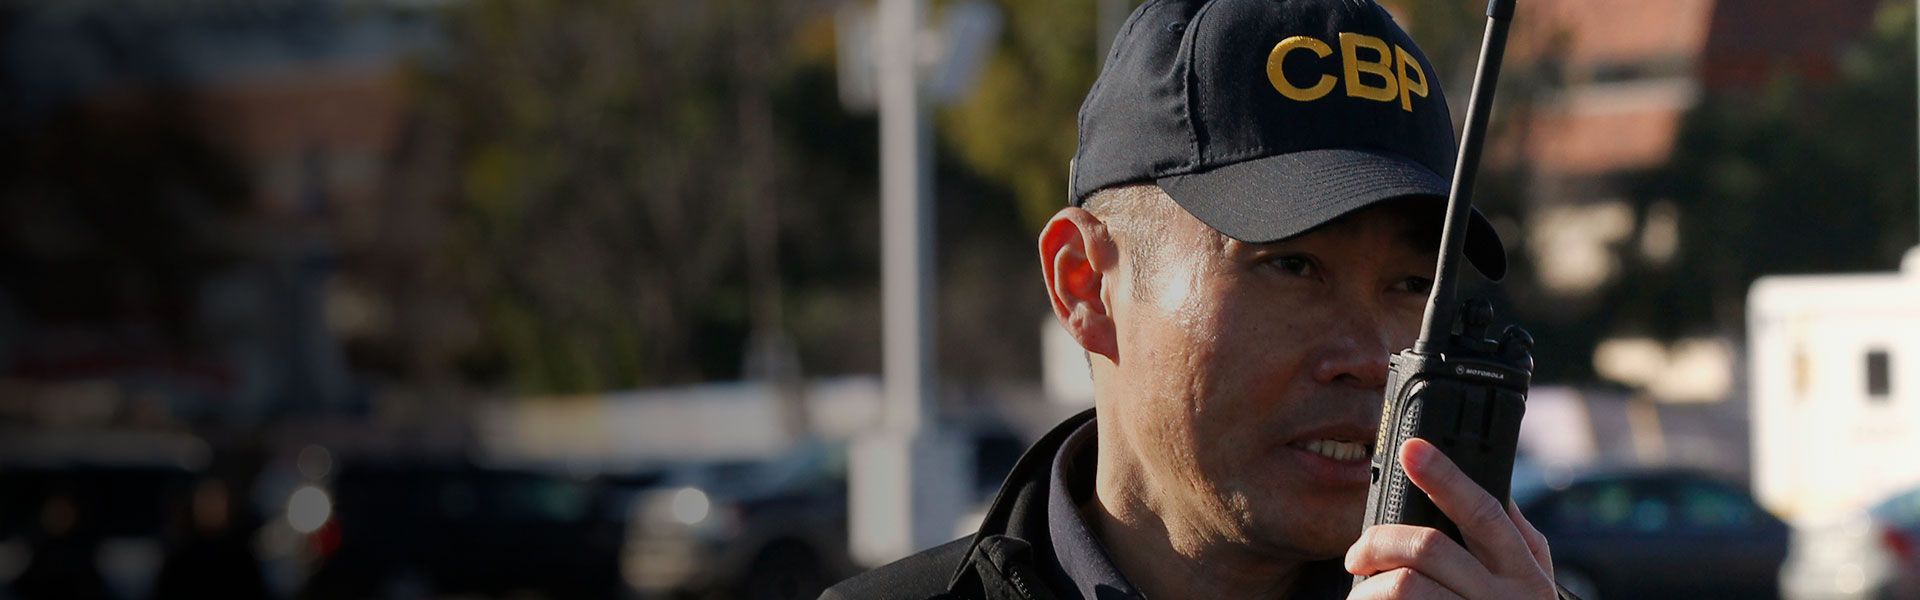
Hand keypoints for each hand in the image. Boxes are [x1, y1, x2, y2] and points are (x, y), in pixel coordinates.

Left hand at [1344, 438, 1556, 598]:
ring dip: (1368, 590)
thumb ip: (1517, 543)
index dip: (1446, 477)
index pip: (1483, 514)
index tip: (1411, 448)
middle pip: (1427, 548)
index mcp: (1523, 575)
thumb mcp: (1532, 588)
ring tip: (1363, 597)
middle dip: (1378, 542)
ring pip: (1402, 588)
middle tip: (1357, 555)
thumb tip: (1497, 491)